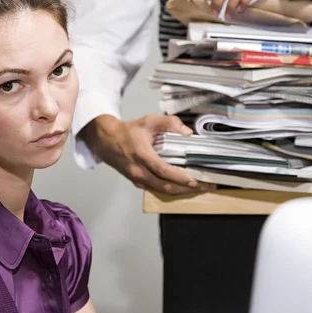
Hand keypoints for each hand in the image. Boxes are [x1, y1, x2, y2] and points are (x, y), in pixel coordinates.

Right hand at [81, 114, 211, 194]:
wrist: (106, 141)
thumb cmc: (127, 132)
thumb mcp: (149, 120)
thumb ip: (169, 122)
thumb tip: (187, 132)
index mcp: (142, 155)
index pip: (163, 171)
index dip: (180, 177)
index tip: (195, 180)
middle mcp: (138, 171)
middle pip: (165, 186)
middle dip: (187, 189)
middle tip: (205, 187)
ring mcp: (137, 179)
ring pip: (162, 191)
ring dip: (181, 191)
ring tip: (198, 188)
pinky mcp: (137, 182)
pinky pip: (156, 189)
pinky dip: (171, 190)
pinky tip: (182, 187)